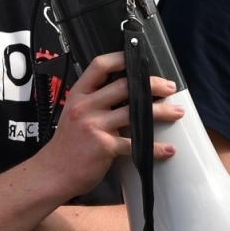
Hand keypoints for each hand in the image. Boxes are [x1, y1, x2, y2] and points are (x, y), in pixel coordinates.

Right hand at [39, 52, 182, 198]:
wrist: (53, 172)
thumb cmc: (67, 144)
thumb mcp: (73, 113)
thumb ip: (94, 101)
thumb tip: (125, 91)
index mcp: (78, 95)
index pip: (100, 66)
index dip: (121, 58)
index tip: (139, 59)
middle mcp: (85, 107)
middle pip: (124, 86)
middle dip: (152, 85)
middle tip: (169, 88)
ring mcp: (94, 126)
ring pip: (135, 112)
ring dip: (161, 112)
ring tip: (176, 112)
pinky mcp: (104, 147)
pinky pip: (135, 144)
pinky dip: (155, 148)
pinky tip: (167, 149)